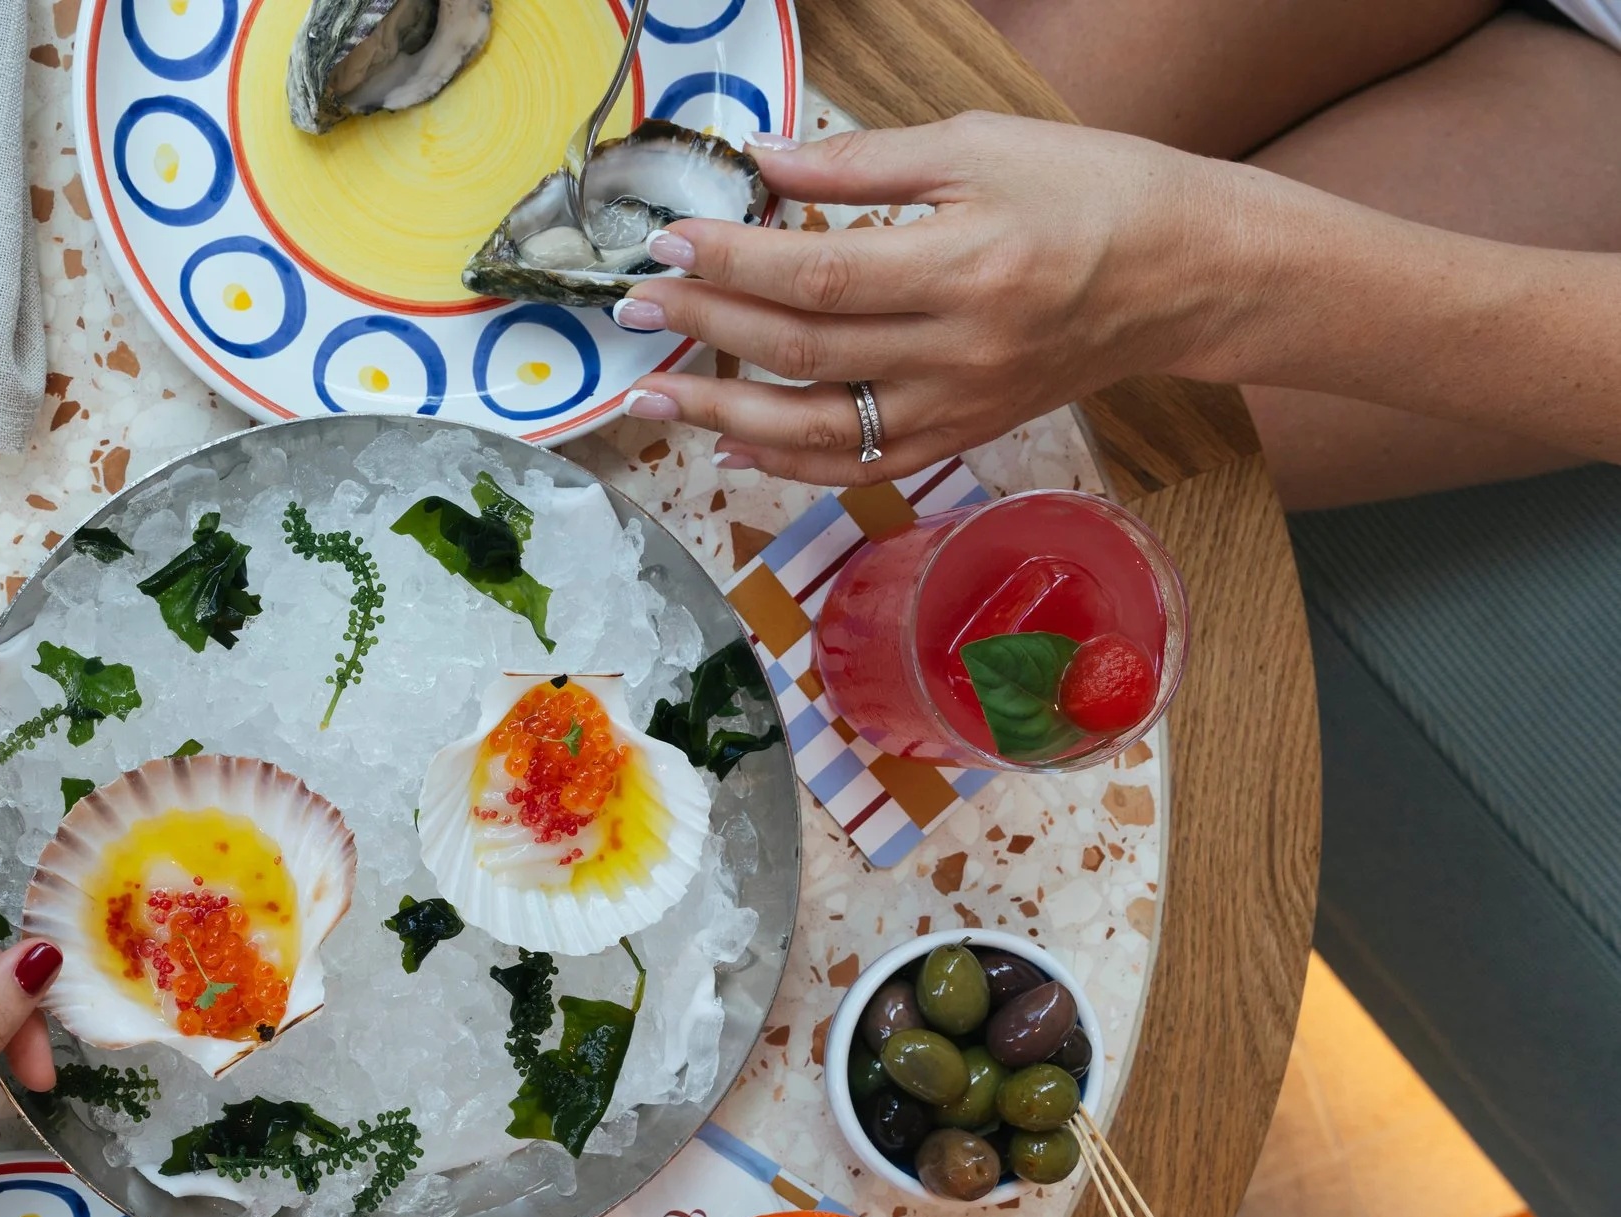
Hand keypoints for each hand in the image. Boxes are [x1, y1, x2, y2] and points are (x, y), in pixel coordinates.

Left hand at [618, 112, 1269, 482]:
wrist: (1185, 274)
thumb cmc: (1090, 193)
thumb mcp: (980, 147)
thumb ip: (862, 163)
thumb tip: (763, 162)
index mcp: (964, 268)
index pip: (815, 275)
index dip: (729, 259)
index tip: (667, 239)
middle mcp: (957, 352)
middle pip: (803, 351)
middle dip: (706, 328)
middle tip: (637, 305)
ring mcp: (959, 406)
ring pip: (820, 429)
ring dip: (723, 412)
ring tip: (652, 392)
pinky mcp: (963, 435)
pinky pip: (862, 464)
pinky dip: (788, 460)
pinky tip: (732, 439)